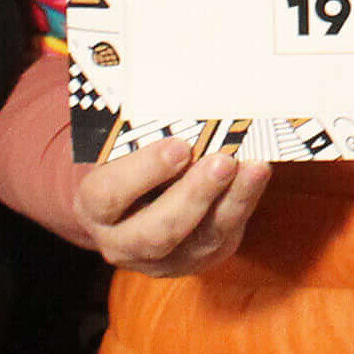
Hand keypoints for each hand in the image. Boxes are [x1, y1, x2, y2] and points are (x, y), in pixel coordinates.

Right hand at [72, 138, 271, 276]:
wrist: (137, 204)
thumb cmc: (132, 160)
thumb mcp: (126, 146)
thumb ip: (146, 130)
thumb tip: (185, 94)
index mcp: (95, 208)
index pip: (110, 195)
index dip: (144, 172)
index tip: (178, 146)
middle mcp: (122, 242)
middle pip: (156, 231)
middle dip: (193, 195)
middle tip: (222, 162)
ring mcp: (162, 259)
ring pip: (198, 239)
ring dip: (231, 201)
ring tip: (254, 168)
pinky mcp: (199, 259)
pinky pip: (225, 236)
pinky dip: (245, 202)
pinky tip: (258, 175)